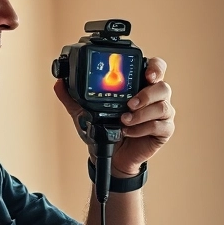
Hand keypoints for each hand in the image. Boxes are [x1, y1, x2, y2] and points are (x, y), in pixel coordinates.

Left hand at [53, 57, 174, 176]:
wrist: (111, 157)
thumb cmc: (105, 130)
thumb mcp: (85, 112)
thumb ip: (72, 97)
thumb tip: (59, 83)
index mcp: (140, 85)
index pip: (156, 68)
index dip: (155, 68)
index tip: (146, 74)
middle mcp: (154, 97)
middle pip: (163, 86)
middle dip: (148, 92)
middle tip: (131, 102)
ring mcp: (162, 114)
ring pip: (163, 105)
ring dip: (142, 113)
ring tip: (124, 119)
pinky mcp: (164, 130)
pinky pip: (159, 125)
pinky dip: (142, 128)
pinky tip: (128, 131)